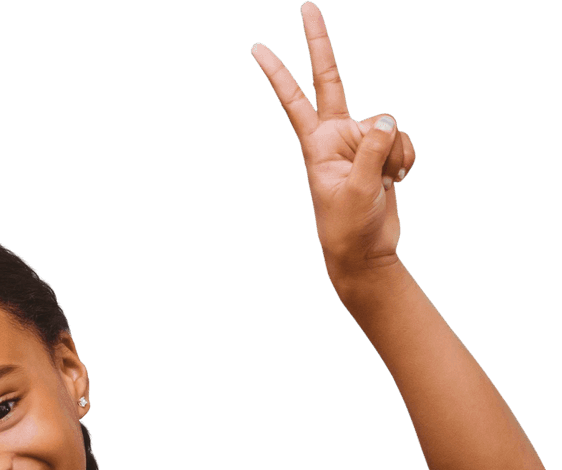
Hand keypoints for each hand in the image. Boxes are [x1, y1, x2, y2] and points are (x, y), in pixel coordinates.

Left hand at [251, 2, 416, 281]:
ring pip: (389, 124)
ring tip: (384, 183)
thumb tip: (388, 116)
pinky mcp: (381, 151)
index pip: (294, 101)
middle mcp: (336, 136)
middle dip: (319, 45)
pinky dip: (406, 158)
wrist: (366, 252)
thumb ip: (373, 149)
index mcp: (317, 145)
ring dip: (395, 153)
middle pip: (332, 80)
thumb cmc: (349, 227)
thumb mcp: (358, 189)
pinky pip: (403, 140)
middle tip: (305, 5)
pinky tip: (396, 181)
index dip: (278, 73)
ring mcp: (360, 142)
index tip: (256, 48)